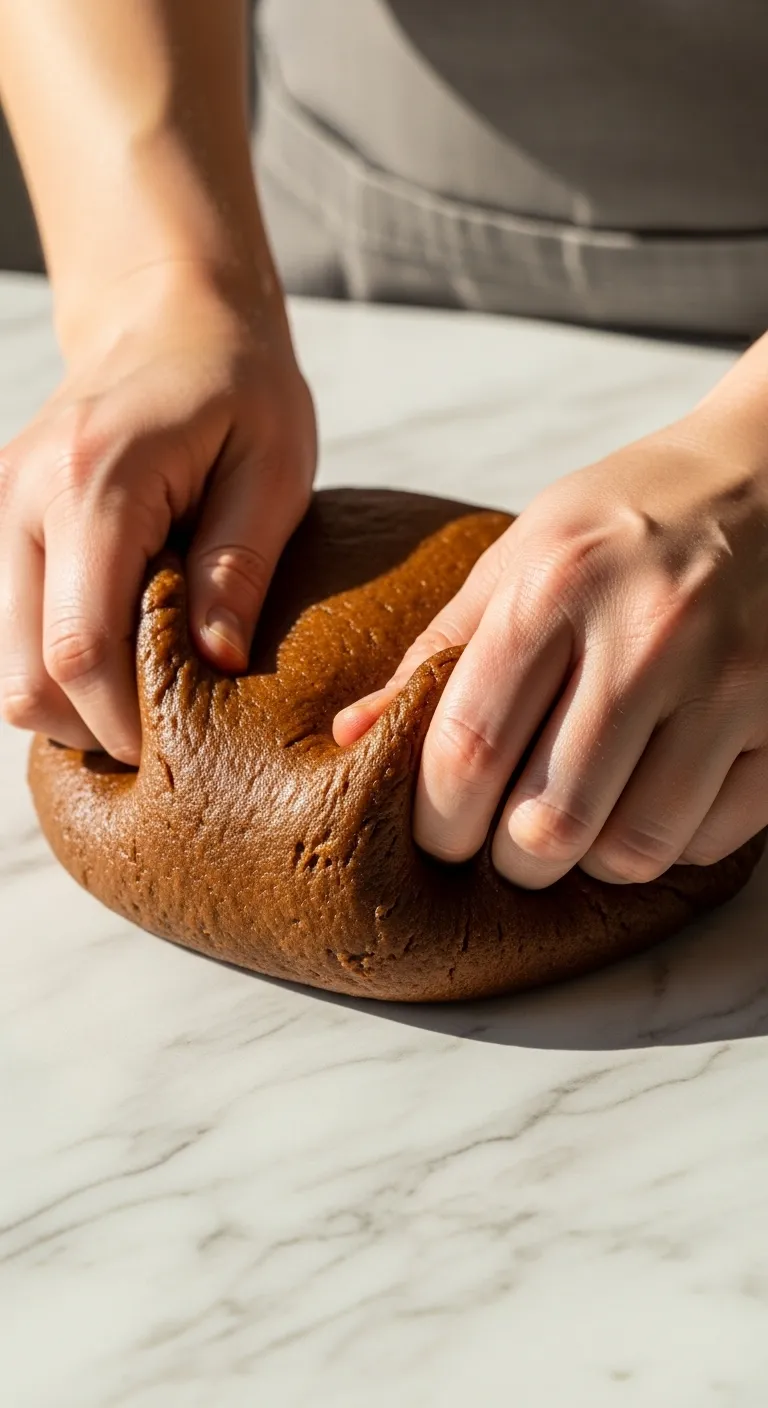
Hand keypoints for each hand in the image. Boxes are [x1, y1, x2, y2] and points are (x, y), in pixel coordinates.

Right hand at [0, 264, 315, 763]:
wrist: (170, 317)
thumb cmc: (239, 387)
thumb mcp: (272, 467)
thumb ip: (239, 567)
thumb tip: (215, 668)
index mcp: (93, 483)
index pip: (79, 650)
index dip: (122, 724)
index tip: (182, 756)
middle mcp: (22, 499)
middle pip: (25, 676)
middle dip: (93, 729)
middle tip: (171, 739)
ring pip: (8, 665)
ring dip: (73, 702)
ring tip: (150, 698)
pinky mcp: (2, 523)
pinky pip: (13, 631)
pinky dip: (58, 666)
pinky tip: (122, 658)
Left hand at [334, 412, 767, 885]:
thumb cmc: (632, 516)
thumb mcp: (526, 551)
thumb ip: (441, 647)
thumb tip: (350, 736)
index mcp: (558, 585)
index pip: (469, 749)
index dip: (436, 821)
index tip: (435, 833)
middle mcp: (648, 636)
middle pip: (548, 822)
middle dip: (508, 861)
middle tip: (503, 845)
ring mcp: (731, 683)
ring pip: (632, 849)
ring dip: (587, 862)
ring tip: (577, 825)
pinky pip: (709, 839)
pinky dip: (668, 843)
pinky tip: (650, 800)